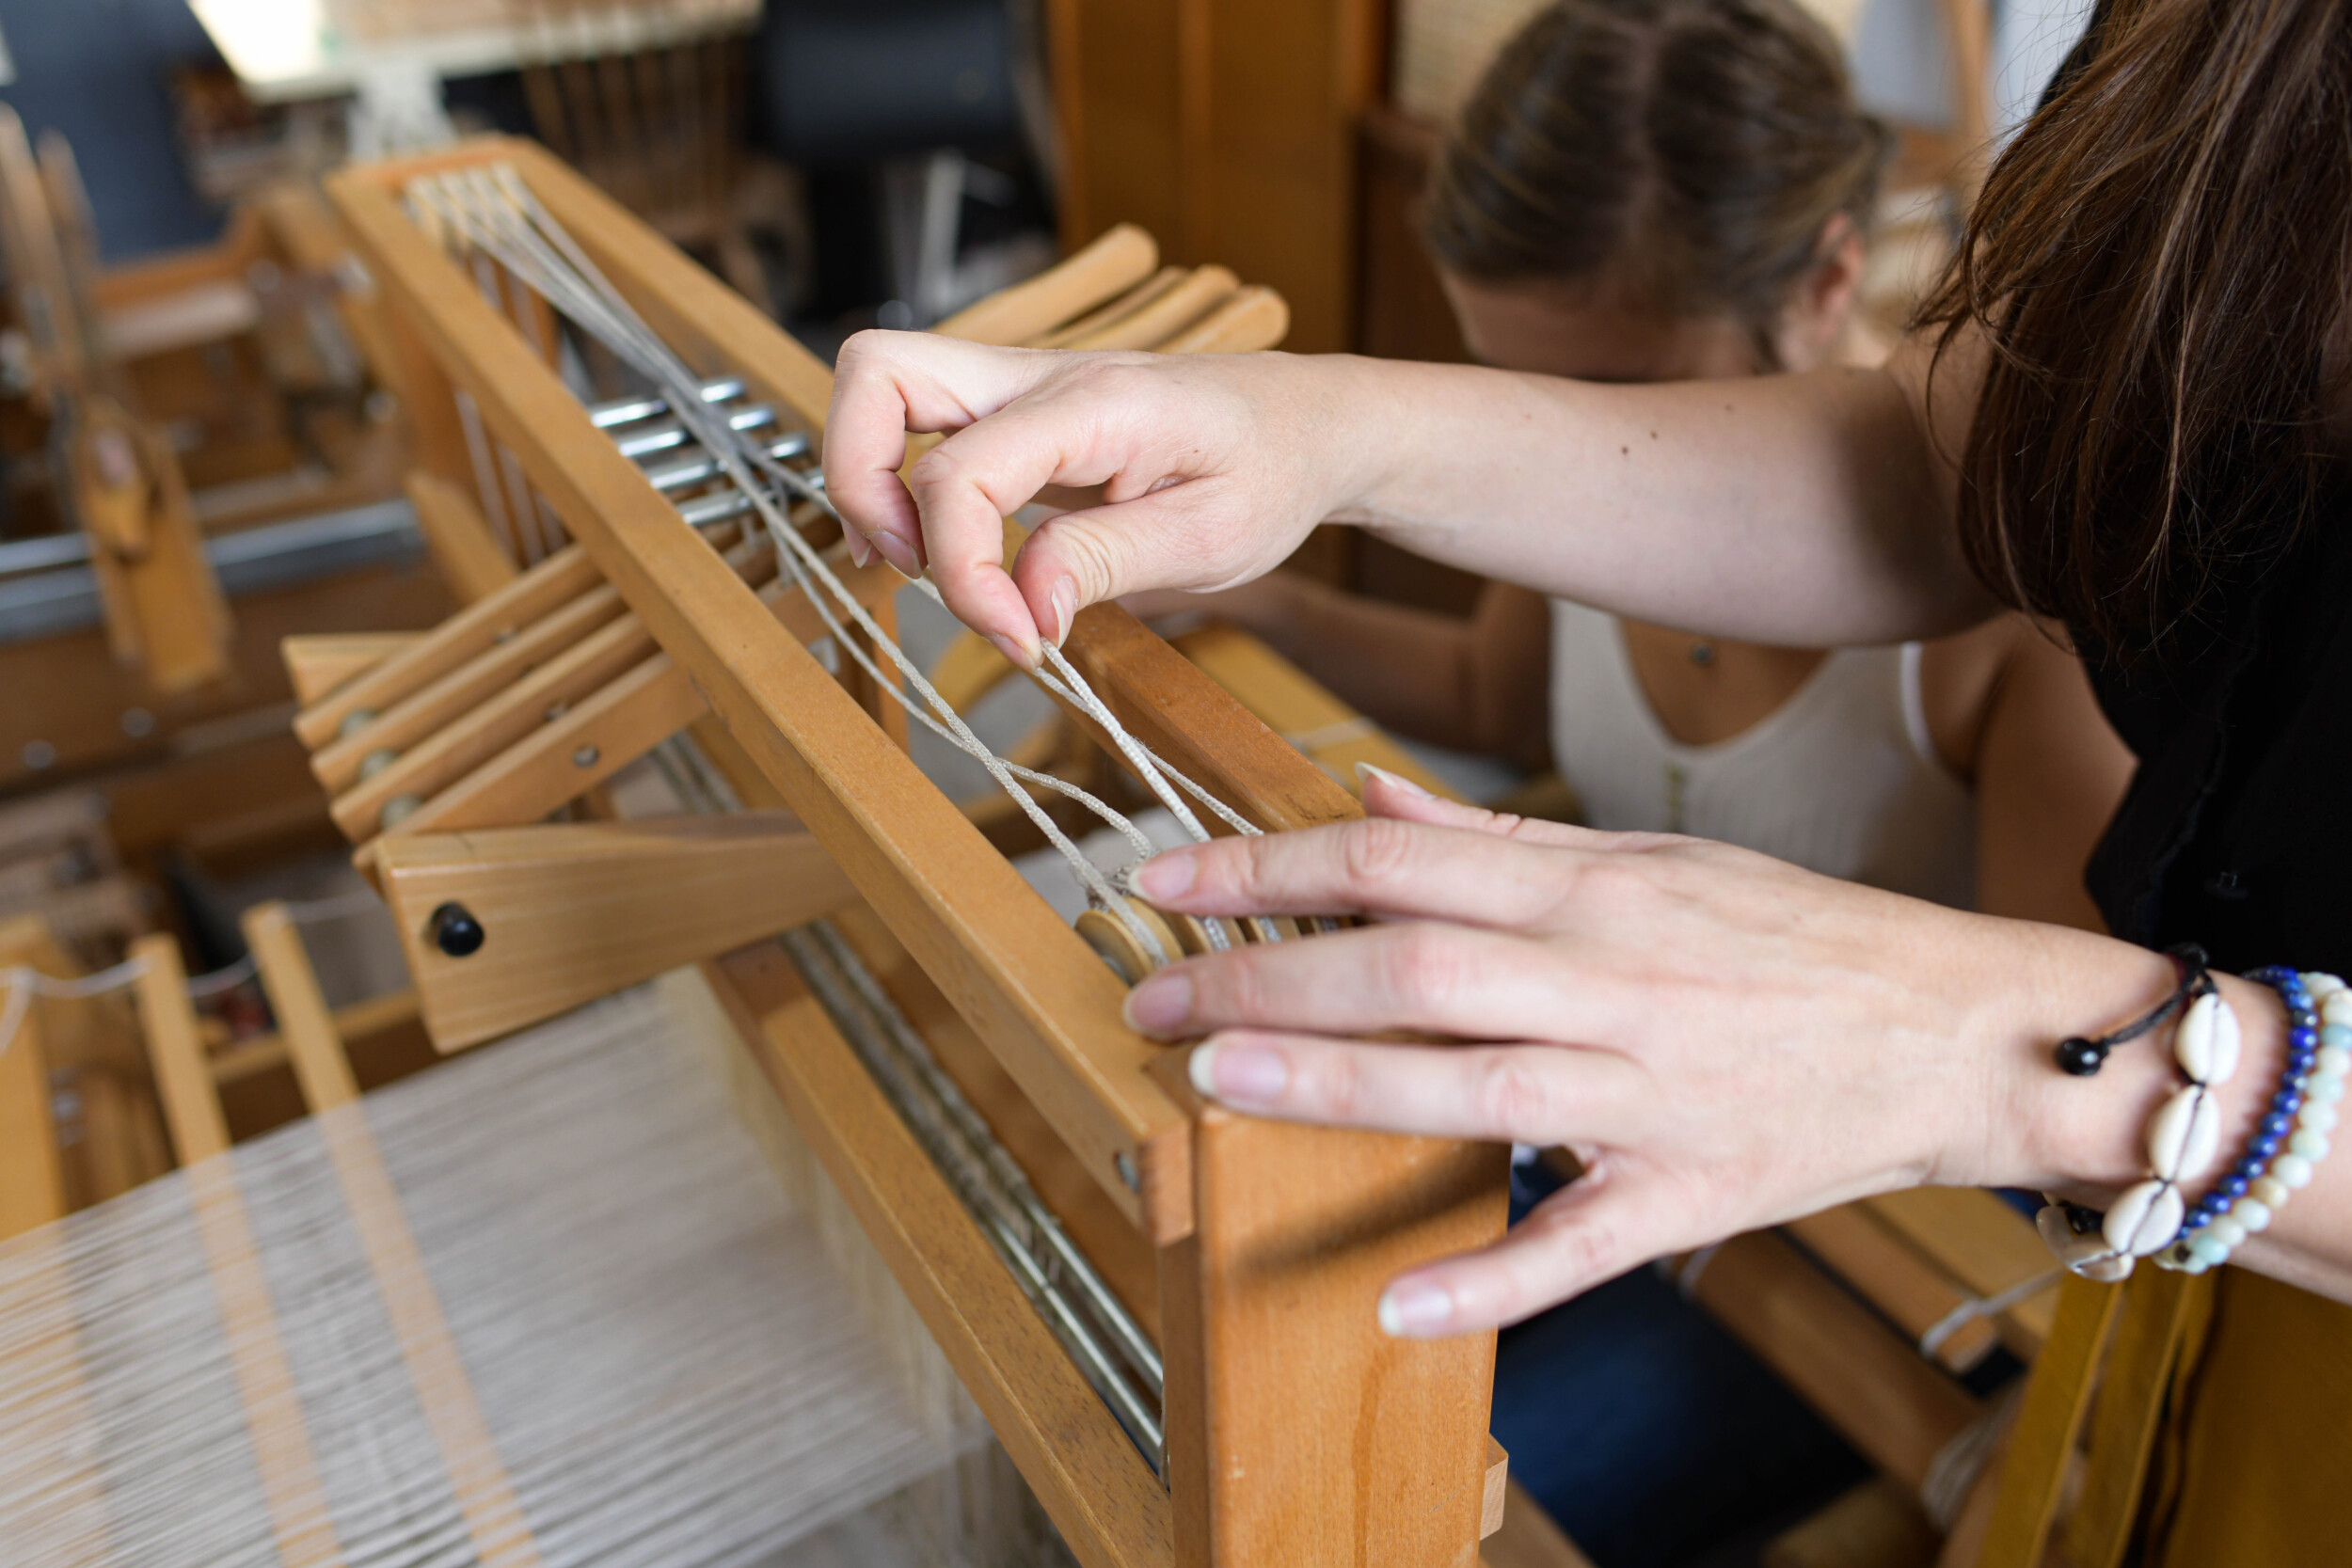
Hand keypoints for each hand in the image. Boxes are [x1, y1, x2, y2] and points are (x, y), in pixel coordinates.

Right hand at [824, 332, 1370, 662]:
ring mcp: (1019, 385)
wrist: (1307, 424)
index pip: (965, 473)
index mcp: (1099, 403)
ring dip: (872, 482)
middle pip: (877, 373)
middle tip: (911, 572)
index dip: (964, 573)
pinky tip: (938, 550)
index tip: (1019, 638)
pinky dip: (899, 483)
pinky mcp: (1013, 411)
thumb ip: (1106, 564)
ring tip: (927, 567)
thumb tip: (1025, 607)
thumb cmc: (1272, 471)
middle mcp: (1041, 375)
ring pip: (881, 385)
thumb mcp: (1212, 539)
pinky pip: (916, 421)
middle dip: (862, 484)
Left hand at [1119, 772, 2174, 1334]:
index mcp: (1596, 885)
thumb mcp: (1648, 856)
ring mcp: (1653, 1090)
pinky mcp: (1693, 1190)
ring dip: (1339, 1084)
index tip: (1163, 880)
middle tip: (1149, 994)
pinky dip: (1492, 1276)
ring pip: (1476, 1080)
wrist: (1956, 1026)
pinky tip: (1395, 1301)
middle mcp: (1614, 977)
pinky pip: (1583, 1241)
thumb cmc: (1790, 935)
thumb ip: (1496, 837)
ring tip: (1215, 1084)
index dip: (1268, 865)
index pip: (1399, 860)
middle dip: (1269, 976)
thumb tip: (1363, 794)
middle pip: (1416, 964)